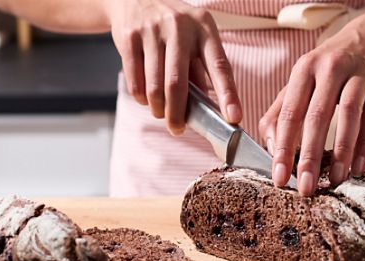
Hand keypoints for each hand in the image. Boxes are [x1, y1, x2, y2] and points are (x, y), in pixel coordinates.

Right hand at [105, 0, 241, 134]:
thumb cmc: (173, 26)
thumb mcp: (194, 38)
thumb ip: (200, 70)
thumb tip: (208, 109)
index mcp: (204, 28)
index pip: (219, 65)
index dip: (228, 94)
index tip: (234, 117)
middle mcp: (180, 26)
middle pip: (178, 82)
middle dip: (178, 113)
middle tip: (177, 129)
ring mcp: (153, 30)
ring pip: (155, 85)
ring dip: (158, 108)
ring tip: (161, 113)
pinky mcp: (130, 37)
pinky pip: (135, 79)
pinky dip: (141, 97)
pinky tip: (145, 99)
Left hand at [259, 24, 364, 195]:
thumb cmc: (331, 67)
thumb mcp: (303, 80)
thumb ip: (281, 111)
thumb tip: (270, 148)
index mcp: (304, 70)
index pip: (290, 114)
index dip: (283, 148)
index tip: (279, 178)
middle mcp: (330, 68)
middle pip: (317, 116)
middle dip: (310, 156)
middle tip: (306, 188)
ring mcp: (359, 74)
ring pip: (348, 115)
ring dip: (342, 152)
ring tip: (336, 180)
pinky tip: (359, 166)